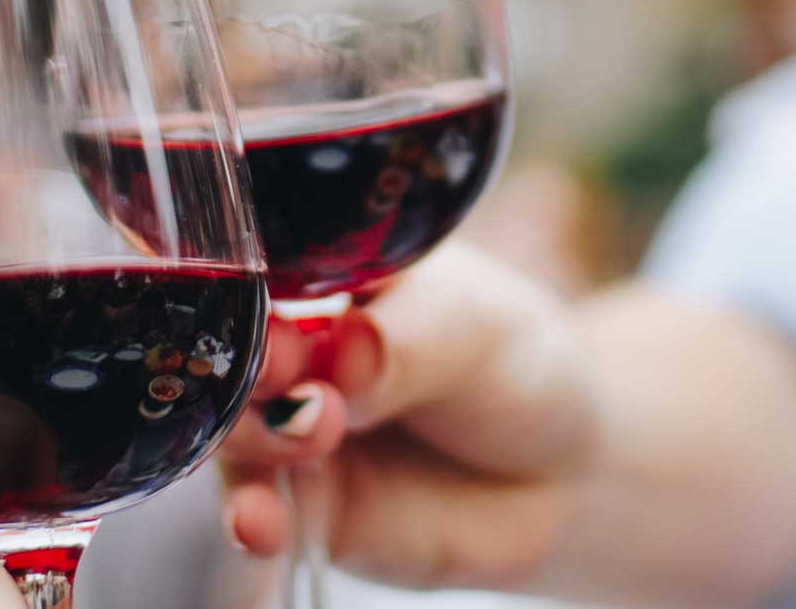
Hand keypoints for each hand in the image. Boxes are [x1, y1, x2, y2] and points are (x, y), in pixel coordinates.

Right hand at [219, 243, 594, 590]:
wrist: (565, 474)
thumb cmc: (516, 368)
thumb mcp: (475, 330)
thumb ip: (405, 343)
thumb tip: (346, 353)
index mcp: (321, 275)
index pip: (257, 269)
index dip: (254, 290)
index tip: (281, 316)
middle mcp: (293, 350)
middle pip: (231, 351)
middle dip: (251, 366)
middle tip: (292, 373)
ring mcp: (289, 428)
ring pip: (232, 431)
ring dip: (253, 436)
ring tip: (311, 435)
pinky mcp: (301, 504)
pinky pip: (256, 512)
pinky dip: (251, 519)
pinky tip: (264, 525)